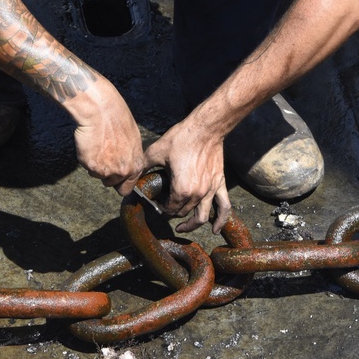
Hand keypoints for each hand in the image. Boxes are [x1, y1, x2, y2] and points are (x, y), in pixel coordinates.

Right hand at [72, 82, 145, 195]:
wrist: (101, 111)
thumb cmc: (117, 119)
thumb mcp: (133, 140)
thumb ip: (130, 157)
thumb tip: (127, 163)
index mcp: (135, 165)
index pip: (127, 188)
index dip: (121, 182)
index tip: (116, 176)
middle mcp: (123, 171)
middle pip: (112, 184)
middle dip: (108, 175)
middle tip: (105, 157)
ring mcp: (106, 171)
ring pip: (98, 176)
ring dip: (97, 166)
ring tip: (99, 147)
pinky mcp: (92, 166)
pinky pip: (88, 168)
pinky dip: (87, 159)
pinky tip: (91, 144)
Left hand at [144, 118, 231, 233]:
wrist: (206, 128)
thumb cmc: (182, 139)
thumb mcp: (156, 152)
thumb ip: (144, 166)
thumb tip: (133, 174)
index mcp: (181, 190)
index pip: (170, 209)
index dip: (161, 208)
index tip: (157, 202)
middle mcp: (197, 195)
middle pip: (183, 212)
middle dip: (173, 213)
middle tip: (166, 207)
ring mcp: (210, 191)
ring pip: (202, 217)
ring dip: (193, 224)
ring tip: (183, 228)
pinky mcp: (220, 184)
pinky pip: (224, 207)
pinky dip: (221, 220)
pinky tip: (215, 230)